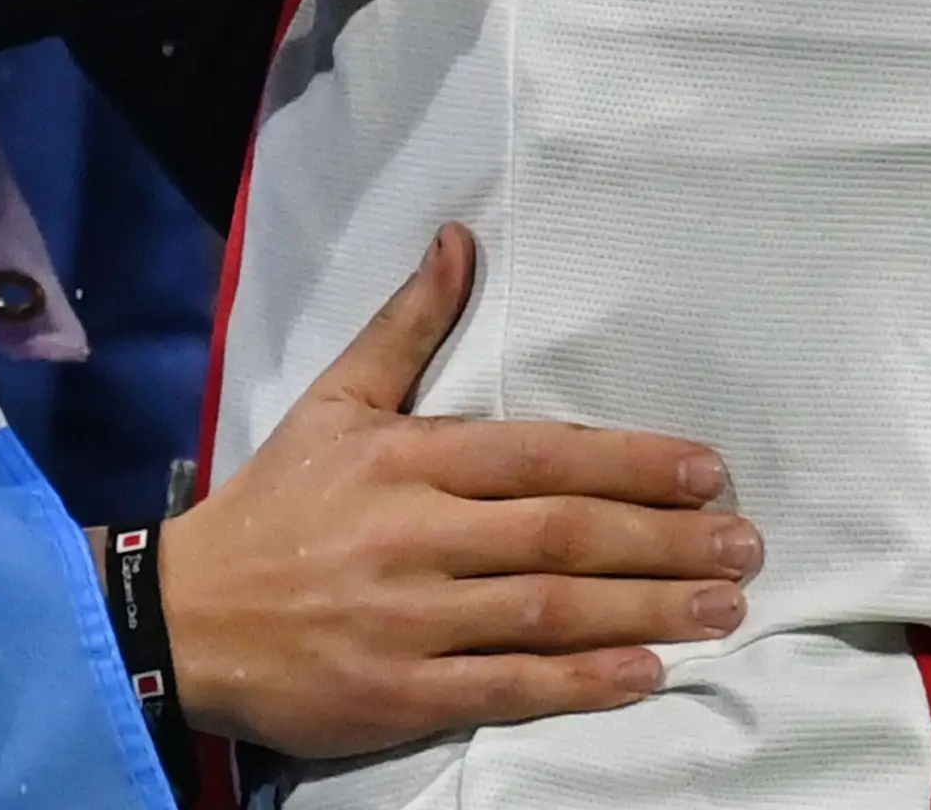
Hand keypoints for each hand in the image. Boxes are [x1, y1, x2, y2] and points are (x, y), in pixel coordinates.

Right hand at [159, 224, 755, 760]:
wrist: (185, 616)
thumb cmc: (275, 505)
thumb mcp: (333, 401)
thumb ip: (408, 326)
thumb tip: (461, 240)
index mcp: (404, 458)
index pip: (539, 455)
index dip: (631, 463)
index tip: (708, 471)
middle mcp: (414, 535)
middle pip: (561, 533)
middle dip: (664, 539)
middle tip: (745, 546)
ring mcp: (409, 619)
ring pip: (548, 611)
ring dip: (647, 610)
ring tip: (724, 608)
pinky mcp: (400, 691)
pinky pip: (509, 686)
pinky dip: (583, 682)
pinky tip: (647, 674)